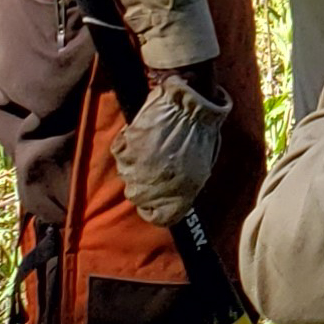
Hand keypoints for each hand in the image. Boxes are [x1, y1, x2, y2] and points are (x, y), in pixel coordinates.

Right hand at [114, 74, 230, 225]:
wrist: (189, 105)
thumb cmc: (202, 133)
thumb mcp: (201, 167)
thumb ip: (184, 185)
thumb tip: (171, 193)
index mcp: (178, 195)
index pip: (159, 217)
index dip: (156, 209)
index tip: (156, 201)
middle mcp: (152, 188)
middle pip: (138, 196)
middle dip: (146, 181)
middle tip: (156, 161)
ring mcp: (135, 170)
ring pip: (128, 174)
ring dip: (137, 161)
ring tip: (154, 142)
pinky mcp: (124, 150)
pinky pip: (121, 153)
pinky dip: (129, 144)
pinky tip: (145, 133)